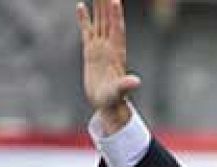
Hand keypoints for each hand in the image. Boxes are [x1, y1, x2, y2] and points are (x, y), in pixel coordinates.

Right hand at [77, 0, 141, 116]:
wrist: (107, 105)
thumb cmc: (113, 100)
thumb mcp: (119, 93)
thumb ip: (126, 86)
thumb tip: (136, 82)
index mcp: (116, 53)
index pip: (116, 29)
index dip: (116, 15)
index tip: (115, 0)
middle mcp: (110, 47)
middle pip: (108, 20)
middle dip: (106, 3)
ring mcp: (100, 47)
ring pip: (99, 21)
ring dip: (98, 6)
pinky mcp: (91, 52)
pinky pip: (87, 31)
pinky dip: (84, 19)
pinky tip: (80, 6)